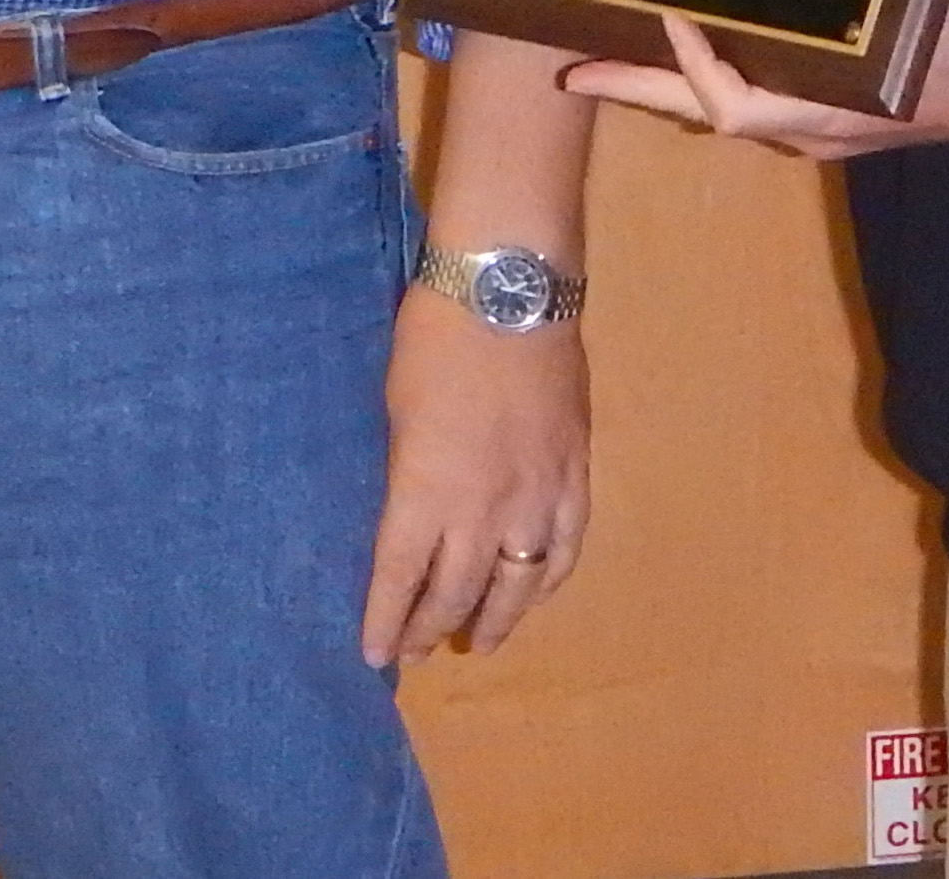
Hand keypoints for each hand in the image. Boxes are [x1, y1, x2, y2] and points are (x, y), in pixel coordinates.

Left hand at [361, 286, 589, 664]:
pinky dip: (548, 581)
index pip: (400, 579)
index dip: (385, 622)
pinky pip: (564, 549)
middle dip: (430, 629)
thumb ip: (406, 472)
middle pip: (456, 592)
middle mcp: (483, 512)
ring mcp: (537, 498)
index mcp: (426, 494)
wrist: (510, 292)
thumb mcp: (395, 410)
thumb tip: (410, 507)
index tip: (374, 656)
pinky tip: (534, 594)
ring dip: (495, 620)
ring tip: (477, 642)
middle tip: (415, 655)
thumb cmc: (434, 339)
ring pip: (517, 585)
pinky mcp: (574, 476)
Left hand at [563, 0, 948, 159]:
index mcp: (816, 116)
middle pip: (702, 110)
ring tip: (617, 44)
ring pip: (719, 102)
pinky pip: (750, 88)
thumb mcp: (891, 39)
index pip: (725, 105)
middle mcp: (803, 127)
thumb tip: (728, 10)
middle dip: (639, 89)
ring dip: (669, 77)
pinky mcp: (828, 101)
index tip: (668, 17)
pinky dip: (714, 65)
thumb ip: (819, 36)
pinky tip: (694, 34)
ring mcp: (814, 119)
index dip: (685, 67)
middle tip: (576, 70)